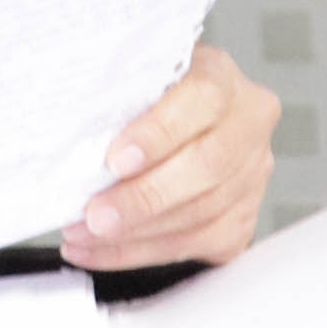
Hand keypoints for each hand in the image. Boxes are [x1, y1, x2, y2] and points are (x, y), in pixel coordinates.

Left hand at [61, 44, 277, 269]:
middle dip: (143, 198)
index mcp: (221, 77)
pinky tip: (102, 250)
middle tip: (96, 216)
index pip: (201, 101)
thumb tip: (75, 138)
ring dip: (136, 234)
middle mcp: (247, 126)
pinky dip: (141, 253)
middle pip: (205, 168)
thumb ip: (120, 95)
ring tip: (85, 235)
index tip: (115, 160)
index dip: (159, 133)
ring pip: (201, 215)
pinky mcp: (241, 218)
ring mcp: (251, 176)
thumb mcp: (137, 74)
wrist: (179, 111)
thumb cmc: (148, 91)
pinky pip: (195, 245)